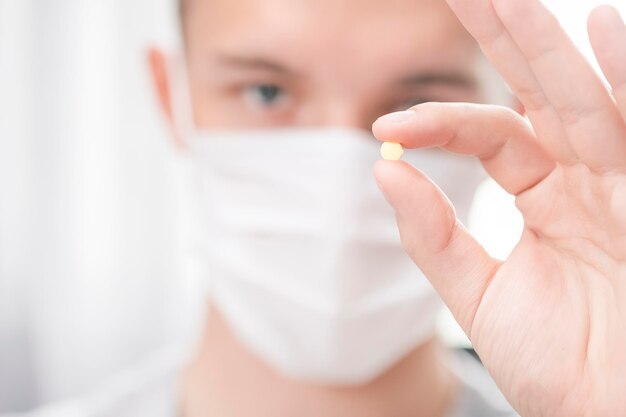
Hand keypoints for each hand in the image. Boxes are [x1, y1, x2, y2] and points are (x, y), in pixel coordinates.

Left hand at [372, 2, 625, 415]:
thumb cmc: (561, 368)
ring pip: (588, 100)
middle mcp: (592, 179)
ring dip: (554, 46)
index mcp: (550, 196)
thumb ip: (434, 235)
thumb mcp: (481, 296)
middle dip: (508, 38)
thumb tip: (383, 167)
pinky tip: (604, 29)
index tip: (389, 126)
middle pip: (544, 91)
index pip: (492, 131)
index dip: (441, 122)